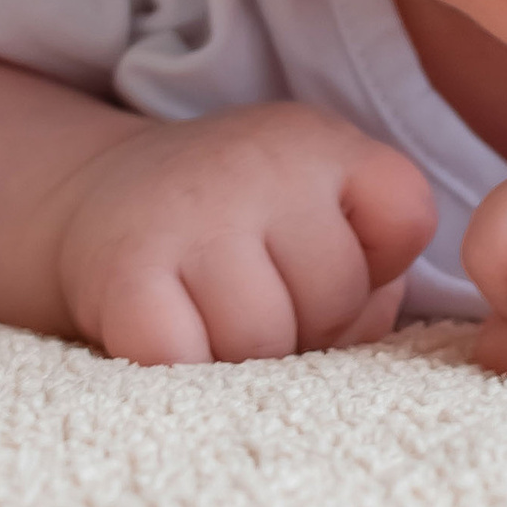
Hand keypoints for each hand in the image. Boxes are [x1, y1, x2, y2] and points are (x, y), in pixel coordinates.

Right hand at [56, 101, 433, 365]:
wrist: (99, 198)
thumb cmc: (235, 224)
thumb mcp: (316, 209)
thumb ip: (372, 269)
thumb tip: (364, 331)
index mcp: (315, 139)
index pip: (407, 217)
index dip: (376, 267)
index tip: (320, 259)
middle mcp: (255, 160)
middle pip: (336, 297)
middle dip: (309, 327)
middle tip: (258, 297)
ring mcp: (188, 212)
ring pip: (264, 343)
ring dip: (245, 358)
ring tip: (215, 315)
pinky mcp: (126, 271)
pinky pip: (188, 363)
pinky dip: (184, 368)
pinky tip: (172, 330)